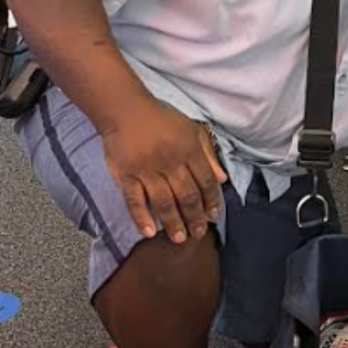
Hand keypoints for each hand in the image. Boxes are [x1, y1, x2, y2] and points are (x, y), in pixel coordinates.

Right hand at [101, 97, 227, 244]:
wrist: (125, 109)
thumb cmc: (161, 119)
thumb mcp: (192, 130)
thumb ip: (208, 155)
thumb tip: (222, 179)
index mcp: (189, 150)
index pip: (205, 180)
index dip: (211, 199)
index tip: (214, 214)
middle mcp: (170, 161)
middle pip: (187, 195)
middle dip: (195, 216)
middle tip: (199, 233)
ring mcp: (147, 169)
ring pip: (163, 201)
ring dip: (173, 222)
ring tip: (179, 238)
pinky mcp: (126, 175)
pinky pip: (134, 200)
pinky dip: (141, 217)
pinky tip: (150, 232)